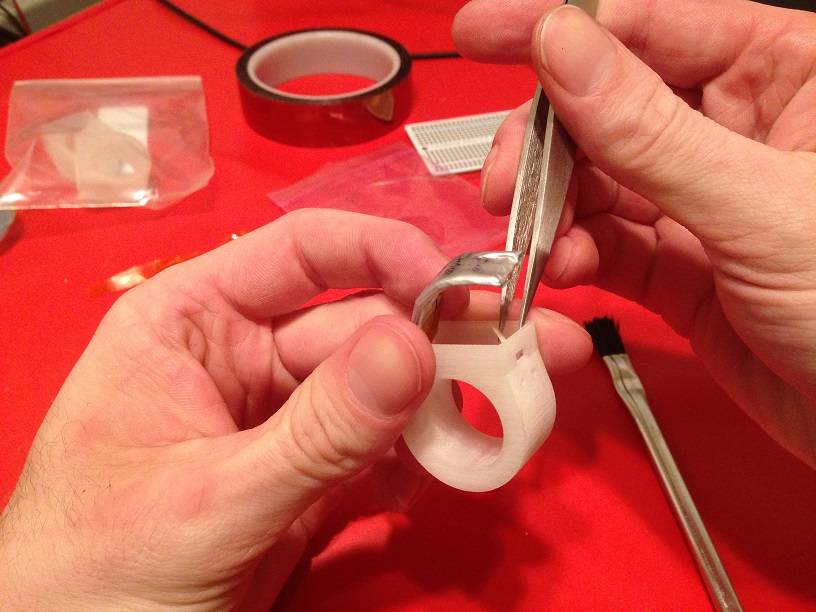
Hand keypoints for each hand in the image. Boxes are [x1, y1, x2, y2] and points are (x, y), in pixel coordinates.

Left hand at [0, 209, 589, 609]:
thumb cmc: (93, 573)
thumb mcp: (205, 499)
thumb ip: (315, 432)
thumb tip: (413, 347)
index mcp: (191, 320)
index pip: (303, 253)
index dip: (386, 254)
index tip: (464, 281)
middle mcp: (243, 355)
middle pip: (362, 325)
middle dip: (444, 339)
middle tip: (529, 347)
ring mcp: (282, 418)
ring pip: (382, 390)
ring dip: (444, 404)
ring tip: (512, 411)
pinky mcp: (309, 477)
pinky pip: (379, 451)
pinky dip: (416, 463)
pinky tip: (437, 477)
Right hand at [453, 0, 815, 466]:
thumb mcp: (763, 209)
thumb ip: (652, 134)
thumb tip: (565, 51)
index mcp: (787, 75)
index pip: (654, 25)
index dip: (562, 25)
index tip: (486, 31)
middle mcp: (737, 132)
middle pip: (608, 105)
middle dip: (545, 142)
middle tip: (504, 177)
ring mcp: (702, 202)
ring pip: (596, 181)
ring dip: (551, 208)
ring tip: (532, 238)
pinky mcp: (680, 266)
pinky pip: (606, 244)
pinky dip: (573, 256)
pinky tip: (561, 268)